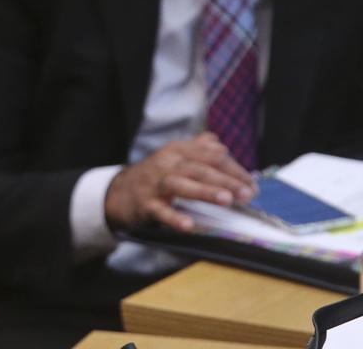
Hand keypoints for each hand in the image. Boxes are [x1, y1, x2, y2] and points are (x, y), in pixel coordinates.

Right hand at [105, 132, 255, 231]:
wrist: (120, 192)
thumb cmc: (156, 175)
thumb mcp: (174, 156)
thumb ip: (198, 149)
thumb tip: (221, 146)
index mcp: (178, 150)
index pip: (211, 155)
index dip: (234, 169)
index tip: (252, 184)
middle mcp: (167, 163)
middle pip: (199, 168)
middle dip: (226, 180)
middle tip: (247, 194)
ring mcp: (155, 183)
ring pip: (181, 185)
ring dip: (205, 191)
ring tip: (226, 200)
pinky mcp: (145, 204)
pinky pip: (160, 211)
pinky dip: (174, 218)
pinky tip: (188, 225)